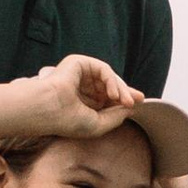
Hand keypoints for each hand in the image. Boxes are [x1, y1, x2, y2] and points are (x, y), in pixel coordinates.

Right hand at [29, 52, 143, 137]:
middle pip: (110, 86)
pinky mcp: (79, 63)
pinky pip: (103, 69)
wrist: (48, 110)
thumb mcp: (97, 124)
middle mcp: (81, 86)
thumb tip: (131, 107)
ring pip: (108, 77)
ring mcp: (80, 74)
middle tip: (138, 99)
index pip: (106, 98)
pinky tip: (114, 94)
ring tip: (126, 101)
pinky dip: (112, 80)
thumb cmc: (66, 121)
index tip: (138, 103)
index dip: (122, 100)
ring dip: (120, 89)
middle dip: (125, 93)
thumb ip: (115, 116)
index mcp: (82, 101)